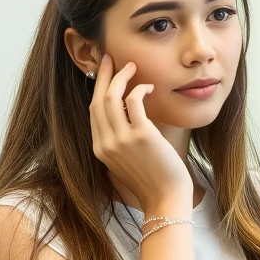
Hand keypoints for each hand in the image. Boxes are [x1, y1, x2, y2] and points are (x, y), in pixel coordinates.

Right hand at [88, 55, 192, 209]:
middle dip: (104, 76)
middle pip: (97, 100)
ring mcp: (121, 140)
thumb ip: (120, 142)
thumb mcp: (126, 161)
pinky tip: (149, 87)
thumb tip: (127, 117)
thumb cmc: (153, 181)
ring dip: (121, 77)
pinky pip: (134, 102)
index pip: (93, 111)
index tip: (105, 73)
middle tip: (112, 59)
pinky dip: (140, 89)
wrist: (166, 199)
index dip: (98, 89)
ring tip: (131, 66)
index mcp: (100, 149)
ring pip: (111, 97)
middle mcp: (106, 143)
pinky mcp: (141, 136)